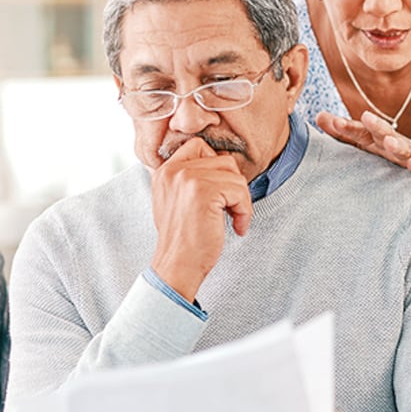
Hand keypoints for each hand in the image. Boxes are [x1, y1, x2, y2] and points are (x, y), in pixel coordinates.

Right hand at [148, 137, 252, 300]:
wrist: (177, 265)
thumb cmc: (183, 239)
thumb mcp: (177, 200)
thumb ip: (190, 179)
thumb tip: (223, 163)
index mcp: (165, 170)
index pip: (199, 146)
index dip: (217, 166)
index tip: (219, 194)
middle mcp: (173, 170)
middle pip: (223, 160)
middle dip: (233, 185)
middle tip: (229, 209)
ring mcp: (187, 178)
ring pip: (234, 175)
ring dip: (241, 199)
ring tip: (233, 219)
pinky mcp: (203, 191)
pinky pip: (239, 190)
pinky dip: (244, 210)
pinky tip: (237, 227)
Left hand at [316, 110, 410, 176]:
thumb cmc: (392, 160)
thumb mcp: (368, 146)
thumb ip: (344, 134)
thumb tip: (318, 116)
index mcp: (375, 141)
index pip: (359, 132)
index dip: (346, 127)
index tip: (331, 122)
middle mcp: (392, 145)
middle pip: (383, 134)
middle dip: (375, 125)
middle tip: (366, 116)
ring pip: (403, 148)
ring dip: (397, 144)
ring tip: (389, 142)